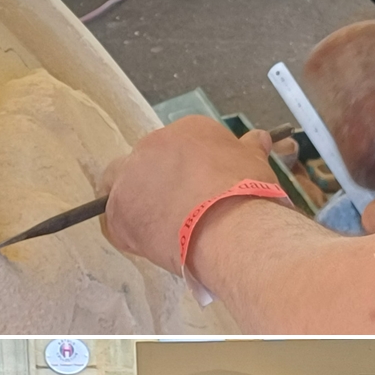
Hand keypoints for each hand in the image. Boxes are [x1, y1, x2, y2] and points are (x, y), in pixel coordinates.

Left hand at [100, 115, 282, 279]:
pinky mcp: (117, 213)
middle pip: (148, 161)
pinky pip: (116, 222)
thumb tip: (258, 139)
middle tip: (181, 205)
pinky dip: (131, 231)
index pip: (182, 144)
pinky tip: (154, 243)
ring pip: (123, 187)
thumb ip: (250, 149)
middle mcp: (153, 145)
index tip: (203, 186)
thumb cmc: (248, 192)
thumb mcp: (256, 164)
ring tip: (166, 227)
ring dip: (140, 203)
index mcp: (188, 130)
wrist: (230, 228)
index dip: (191, 168)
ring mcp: (130, 177)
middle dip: (159, 180)